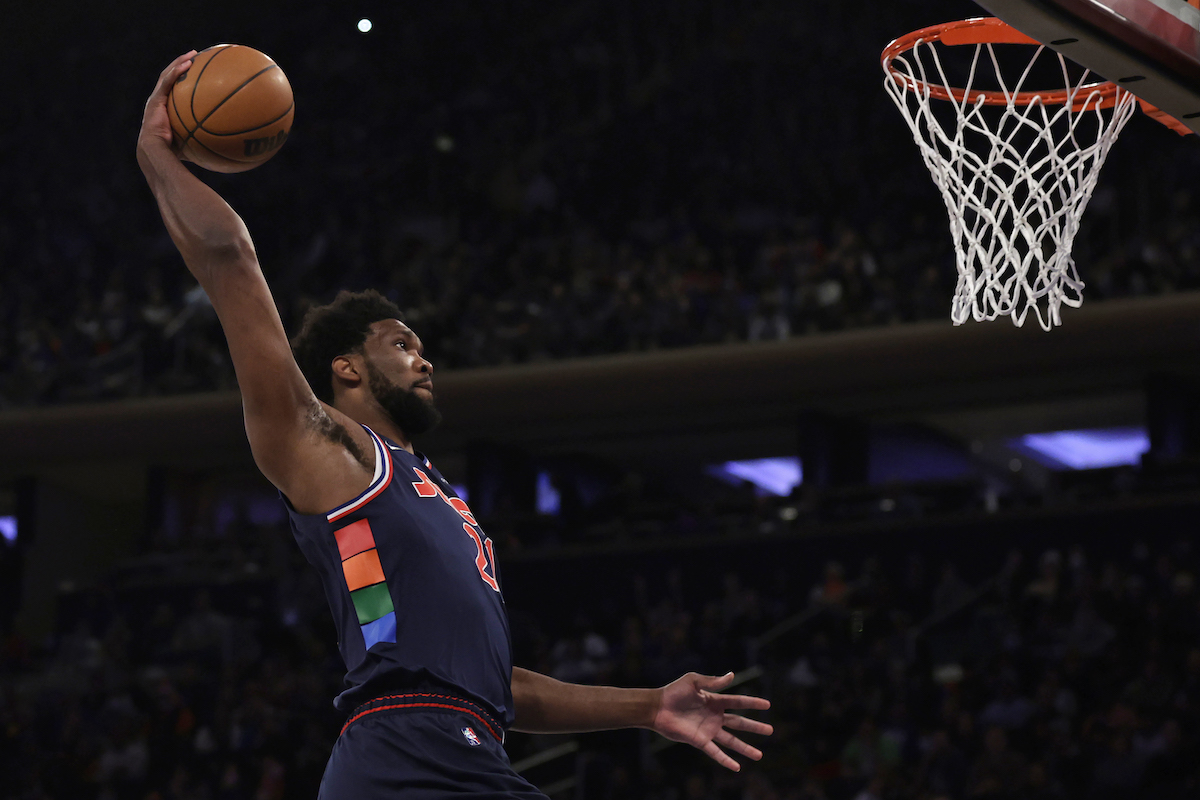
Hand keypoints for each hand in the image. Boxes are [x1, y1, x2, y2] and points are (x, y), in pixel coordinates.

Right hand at [139, 51, 196, 152]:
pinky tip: (188, 64)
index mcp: (164, 108)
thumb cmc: (173, 152)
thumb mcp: (190, 142)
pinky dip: (177, 71)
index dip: (181, 79)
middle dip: (180, 65)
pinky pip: (167, 81)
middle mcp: (158, 101)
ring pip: (167, 75)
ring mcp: (156, 99)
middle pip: (169, 77)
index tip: (194, 72)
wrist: (155, 151)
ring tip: (192, 54)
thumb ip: (203, 138)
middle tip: (194, 57)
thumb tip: (226, 144)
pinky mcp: (156, 100)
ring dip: (179, 62)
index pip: (172, 89)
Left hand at [651, 672, 772, 771]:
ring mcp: (708, 730)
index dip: (752, 703)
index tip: (767, 705)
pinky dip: (726, 760)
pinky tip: (737, 767)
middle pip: (739, 723)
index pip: (738, 702)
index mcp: (715, 701)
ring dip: (746, 748)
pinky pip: (716, 752)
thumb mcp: (693, 681)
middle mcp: (714, 717)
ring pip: (732, 741)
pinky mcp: (700, 741)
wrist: (657, 707)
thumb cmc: (673, 691)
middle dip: (755, 727)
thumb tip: (732, 675)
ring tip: (760, 756)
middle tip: (770, 730)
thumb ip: (712, 681)